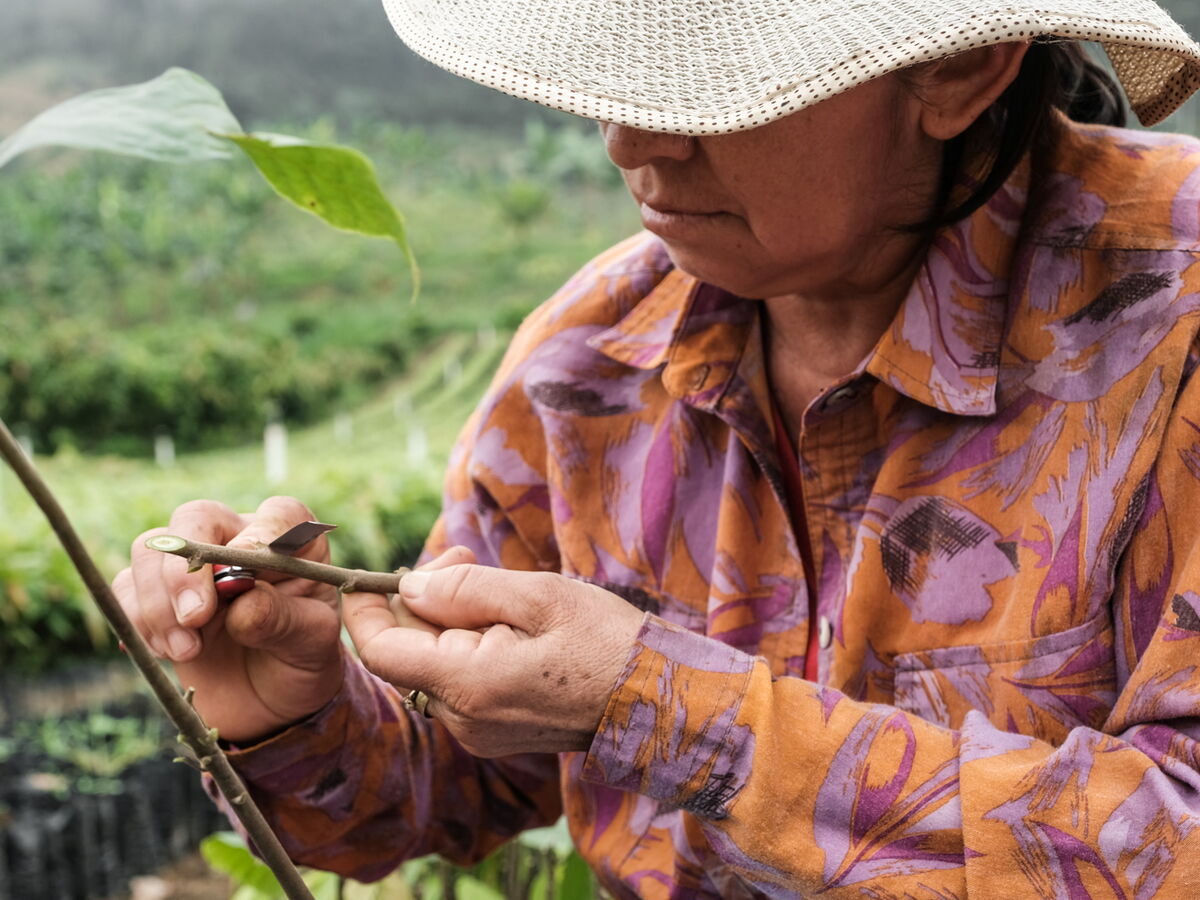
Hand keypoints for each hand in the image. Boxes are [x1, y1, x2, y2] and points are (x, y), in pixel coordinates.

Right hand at [112, 496, 342, 743]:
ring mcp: (194, 565)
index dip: (259, 536)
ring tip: (185, 651)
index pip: (279, 515)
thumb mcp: (311, 645)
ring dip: (158, 602)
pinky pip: (126, 587)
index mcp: (290, 544)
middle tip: (194, 617)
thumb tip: (242, 602)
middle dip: (186, 569)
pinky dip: (137, 620)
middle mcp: (239, 540)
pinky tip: (166, 651)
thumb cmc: (300, 661)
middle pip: (197, 518)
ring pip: (151, 550)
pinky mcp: (159, 594)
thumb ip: (282, 619)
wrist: (270, 703)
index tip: (244, 570)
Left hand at [342, 551, 645, 756]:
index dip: (365, 608)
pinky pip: (458, 681)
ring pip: (431, 665)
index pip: (379, 650)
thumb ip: (467, 589)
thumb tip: (408, 586)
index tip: (370, 572)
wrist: (660, 702)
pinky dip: (465, 643)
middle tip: (460, 555)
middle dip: (419, 600)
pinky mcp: (495, 731)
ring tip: (489, 579)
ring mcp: (479, 731)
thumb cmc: (608, 643)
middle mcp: (463, 719)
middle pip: (406, 654)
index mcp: (468, 685)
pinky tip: (501, 615)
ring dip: (446, 619)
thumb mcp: (541, 597)